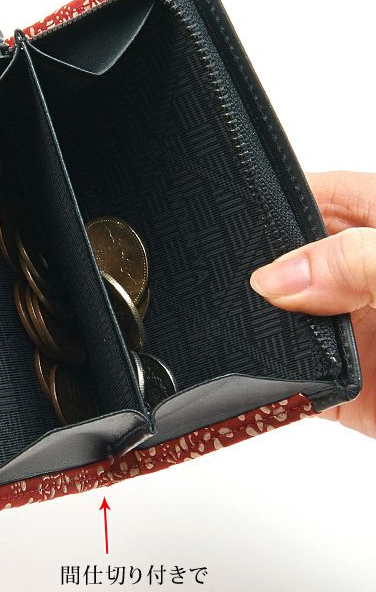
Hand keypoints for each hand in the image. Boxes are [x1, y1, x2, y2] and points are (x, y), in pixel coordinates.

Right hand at [250, 171, 375, 437]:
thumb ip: (362, 260)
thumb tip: (279, 274)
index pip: (319, 196)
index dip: (274, 203)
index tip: (232, 218)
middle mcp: (370, 280)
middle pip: (290, 264)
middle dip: (256, 273)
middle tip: (230, 284)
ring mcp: (361, 337)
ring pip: (286, 326)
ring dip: (262, 332)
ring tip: (241, 332)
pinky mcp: (353, 395)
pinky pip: (296, 385)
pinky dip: (273, 384)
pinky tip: (261, 378)